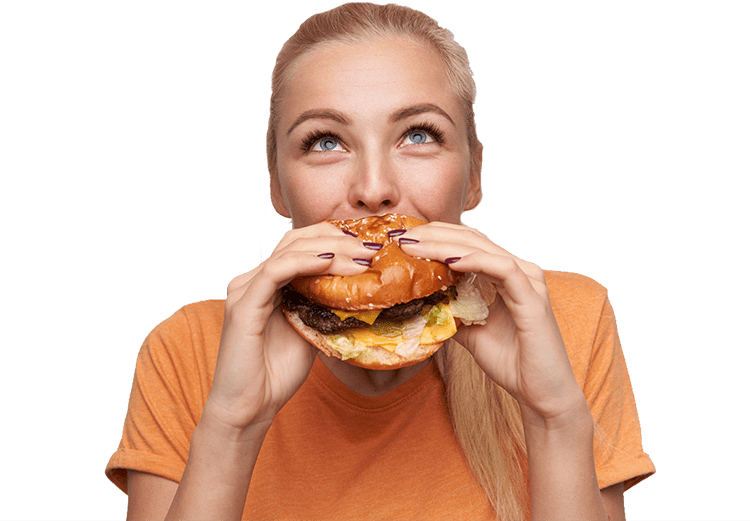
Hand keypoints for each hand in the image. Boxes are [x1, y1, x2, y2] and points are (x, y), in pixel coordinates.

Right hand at [202, 223, 378, 436]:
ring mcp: (245, 289)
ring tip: (360, 256)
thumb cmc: (276, 374)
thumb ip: (323, 306)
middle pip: (296, 240)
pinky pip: (276, 271)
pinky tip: (329, 262)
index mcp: (267, 283)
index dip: (335, 239)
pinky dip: (304, 262)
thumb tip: (357, 291)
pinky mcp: (243, 305)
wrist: (248, 409)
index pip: (301, 245)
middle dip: (337, 238)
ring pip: (289, 250)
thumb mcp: (310, 331)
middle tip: (371, 248)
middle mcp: (252, 280)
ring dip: (330, 249)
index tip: (369, 247)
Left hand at [398, 221, 584, 421]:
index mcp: (506, 275)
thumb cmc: (511, 362)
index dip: (436, 236)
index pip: (468, 243)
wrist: (540, 394)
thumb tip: (421, 302)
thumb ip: (452, 312)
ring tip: (416, 245)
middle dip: (434, 234)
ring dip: (446, 244)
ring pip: (484, 249)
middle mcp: (519, 271)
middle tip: (402, 236)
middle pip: (472, 239)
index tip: (404, 240)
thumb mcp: (470, 332)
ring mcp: (529, 282)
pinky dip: (475, 261)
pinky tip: (449, 261)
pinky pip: (503, 269)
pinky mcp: (533, 298)